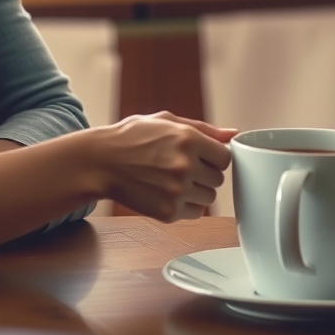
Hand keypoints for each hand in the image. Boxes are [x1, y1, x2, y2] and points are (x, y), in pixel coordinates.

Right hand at [94, 111, 235, 221]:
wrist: (101, 162)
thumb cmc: (132, 137)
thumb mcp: (166, 120)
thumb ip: (204, 128)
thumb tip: (233, 134)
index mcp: (188, 139)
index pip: (225, 156)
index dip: (212, 156)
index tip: (199, 156)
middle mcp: (186, 166)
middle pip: (218, 179)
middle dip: (204, 173)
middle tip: (181, 167)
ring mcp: (177, 191)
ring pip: (209, 198)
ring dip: (196, 191)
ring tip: (172, 180)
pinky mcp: (168, 212)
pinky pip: (195, 213)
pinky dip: (185, 206)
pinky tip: (166, 192)